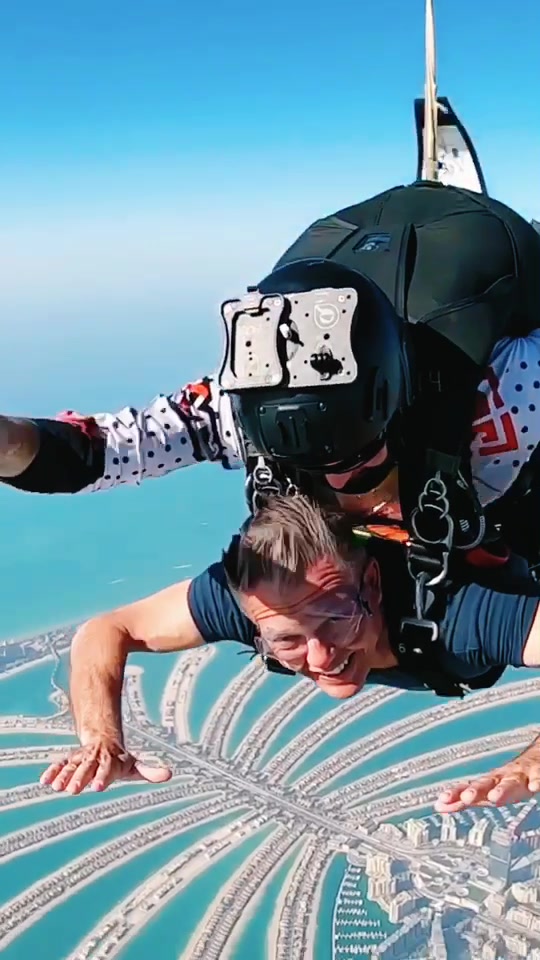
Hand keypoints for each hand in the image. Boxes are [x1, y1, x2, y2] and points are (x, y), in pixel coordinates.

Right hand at [40, 738, 171, 794]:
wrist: (103, 739)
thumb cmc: (120, 759)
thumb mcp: (134, 765)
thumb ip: (149, 771)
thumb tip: (170, 774)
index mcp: (110, 761)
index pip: (107, 770)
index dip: (103, 777)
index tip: (98, 788)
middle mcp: (94, 758)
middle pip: (87, 768)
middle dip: (80, 779)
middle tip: (74, 791)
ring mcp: (80, 759)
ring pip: (72, 766)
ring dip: (64, 776)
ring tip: (57, 788)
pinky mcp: (69, 760)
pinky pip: (59, 765)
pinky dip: (52, 772)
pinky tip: (44, 781)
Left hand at [434, 744, 539, 813]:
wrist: (534, 759)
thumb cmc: (508, 779)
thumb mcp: (487, 790)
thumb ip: (464, 800)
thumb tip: (438, 806)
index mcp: (488, 783)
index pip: (468, 788)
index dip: (455, 794)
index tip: (442, 801)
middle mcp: (501, 778)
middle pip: (487, 783)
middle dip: (476, 790)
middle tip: (466, 798)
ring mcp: (519, 775)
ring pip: (511, 781)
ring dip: (502, 789)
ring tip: (495, 797)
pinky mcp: (536, 773)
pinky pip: (537, 777)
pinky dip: (535, 781)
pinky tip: (533, 787)